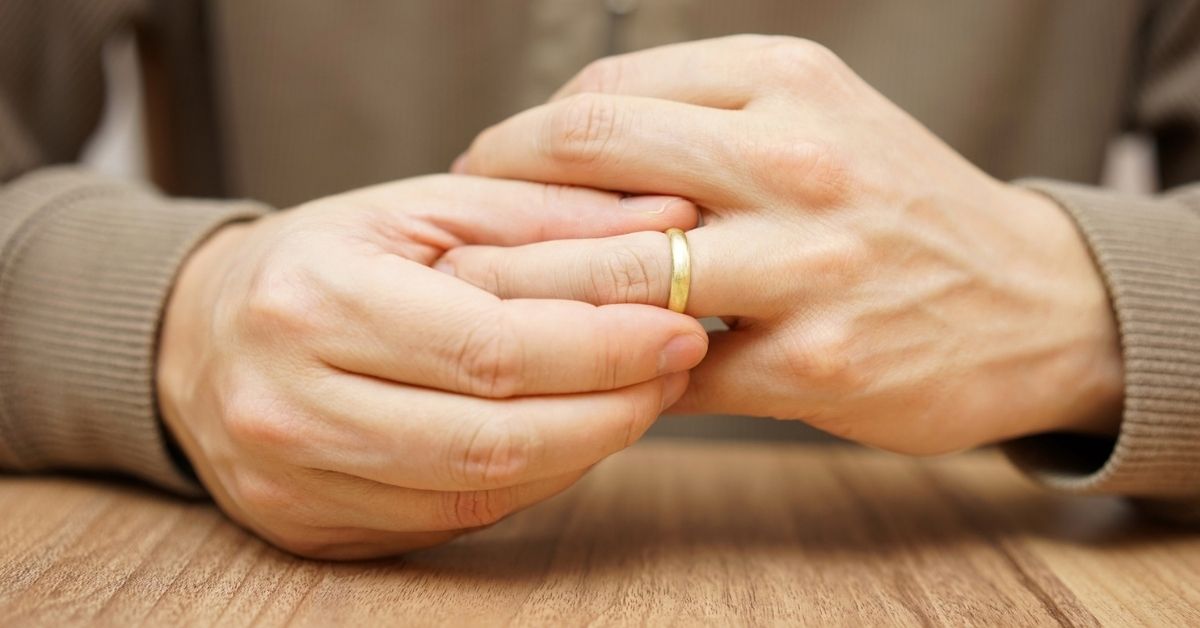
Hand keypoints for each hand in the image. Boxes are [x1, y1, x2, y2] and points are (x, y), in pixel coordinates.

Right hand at [156, 175, 706, 558]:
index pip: (491, 348)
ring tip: (634, 398)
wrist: (198, 338)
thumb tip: (668, 225)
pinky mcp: (312, 529)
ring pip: (479, 494)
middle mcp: (291, 406)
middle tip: (674, 371)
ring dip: (582, 451)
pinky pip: (452, 521)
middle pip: (493, 438)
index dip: (602, 348)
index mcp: (313, 304)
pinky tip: (566, 435)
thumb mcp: (418, 210)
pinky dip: (529, 481)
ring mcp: (297, 482)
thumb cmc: (320, 261)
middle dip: (610, 410)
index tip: (678, 329)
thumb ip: (543, 214)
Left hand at [445, 36, 1123, 453]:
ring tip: (488, 307)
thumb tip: (557, 146)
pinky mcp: (818, 360)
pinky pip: (669, 368)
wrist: (1029, 299)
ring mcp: (810, 262)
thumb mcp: (817, 114)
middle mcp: (796, 156)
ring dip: (531, 291)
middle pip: (587, 154)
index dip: (518, 140)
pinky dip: (616, 368)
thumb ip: (697, 115)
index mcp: (784, 78)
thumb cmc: (895, 203)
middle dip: (496, 199)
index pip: (602, 95)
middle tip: (461, 237)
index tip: (485, 175)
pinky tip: (592, 368)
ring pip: (615, 268)